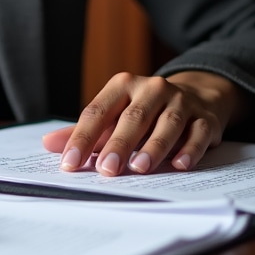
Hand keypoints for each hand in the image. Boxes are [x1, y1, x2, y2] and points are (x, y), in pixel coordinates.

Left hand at [41, 70, 246, 176]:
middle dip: (118, 144)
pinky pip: (197, 133)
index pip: (97, 111)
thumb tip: (48, 144)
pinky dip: (189, 149)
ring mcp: (180, 101)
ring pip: (167, 123)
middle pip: (132, 118)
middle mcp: (151, 89)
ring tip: (139, 167)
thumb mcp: (113, 116)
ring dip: (153, 146)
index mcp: (122, 86)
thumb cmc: (144, 111)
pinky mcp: (205, 117)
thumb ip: (84, 131)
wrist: (195, 95)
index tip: (70, 163)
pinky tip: (179, 165)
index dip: (82, 138)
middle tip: (106, 169)